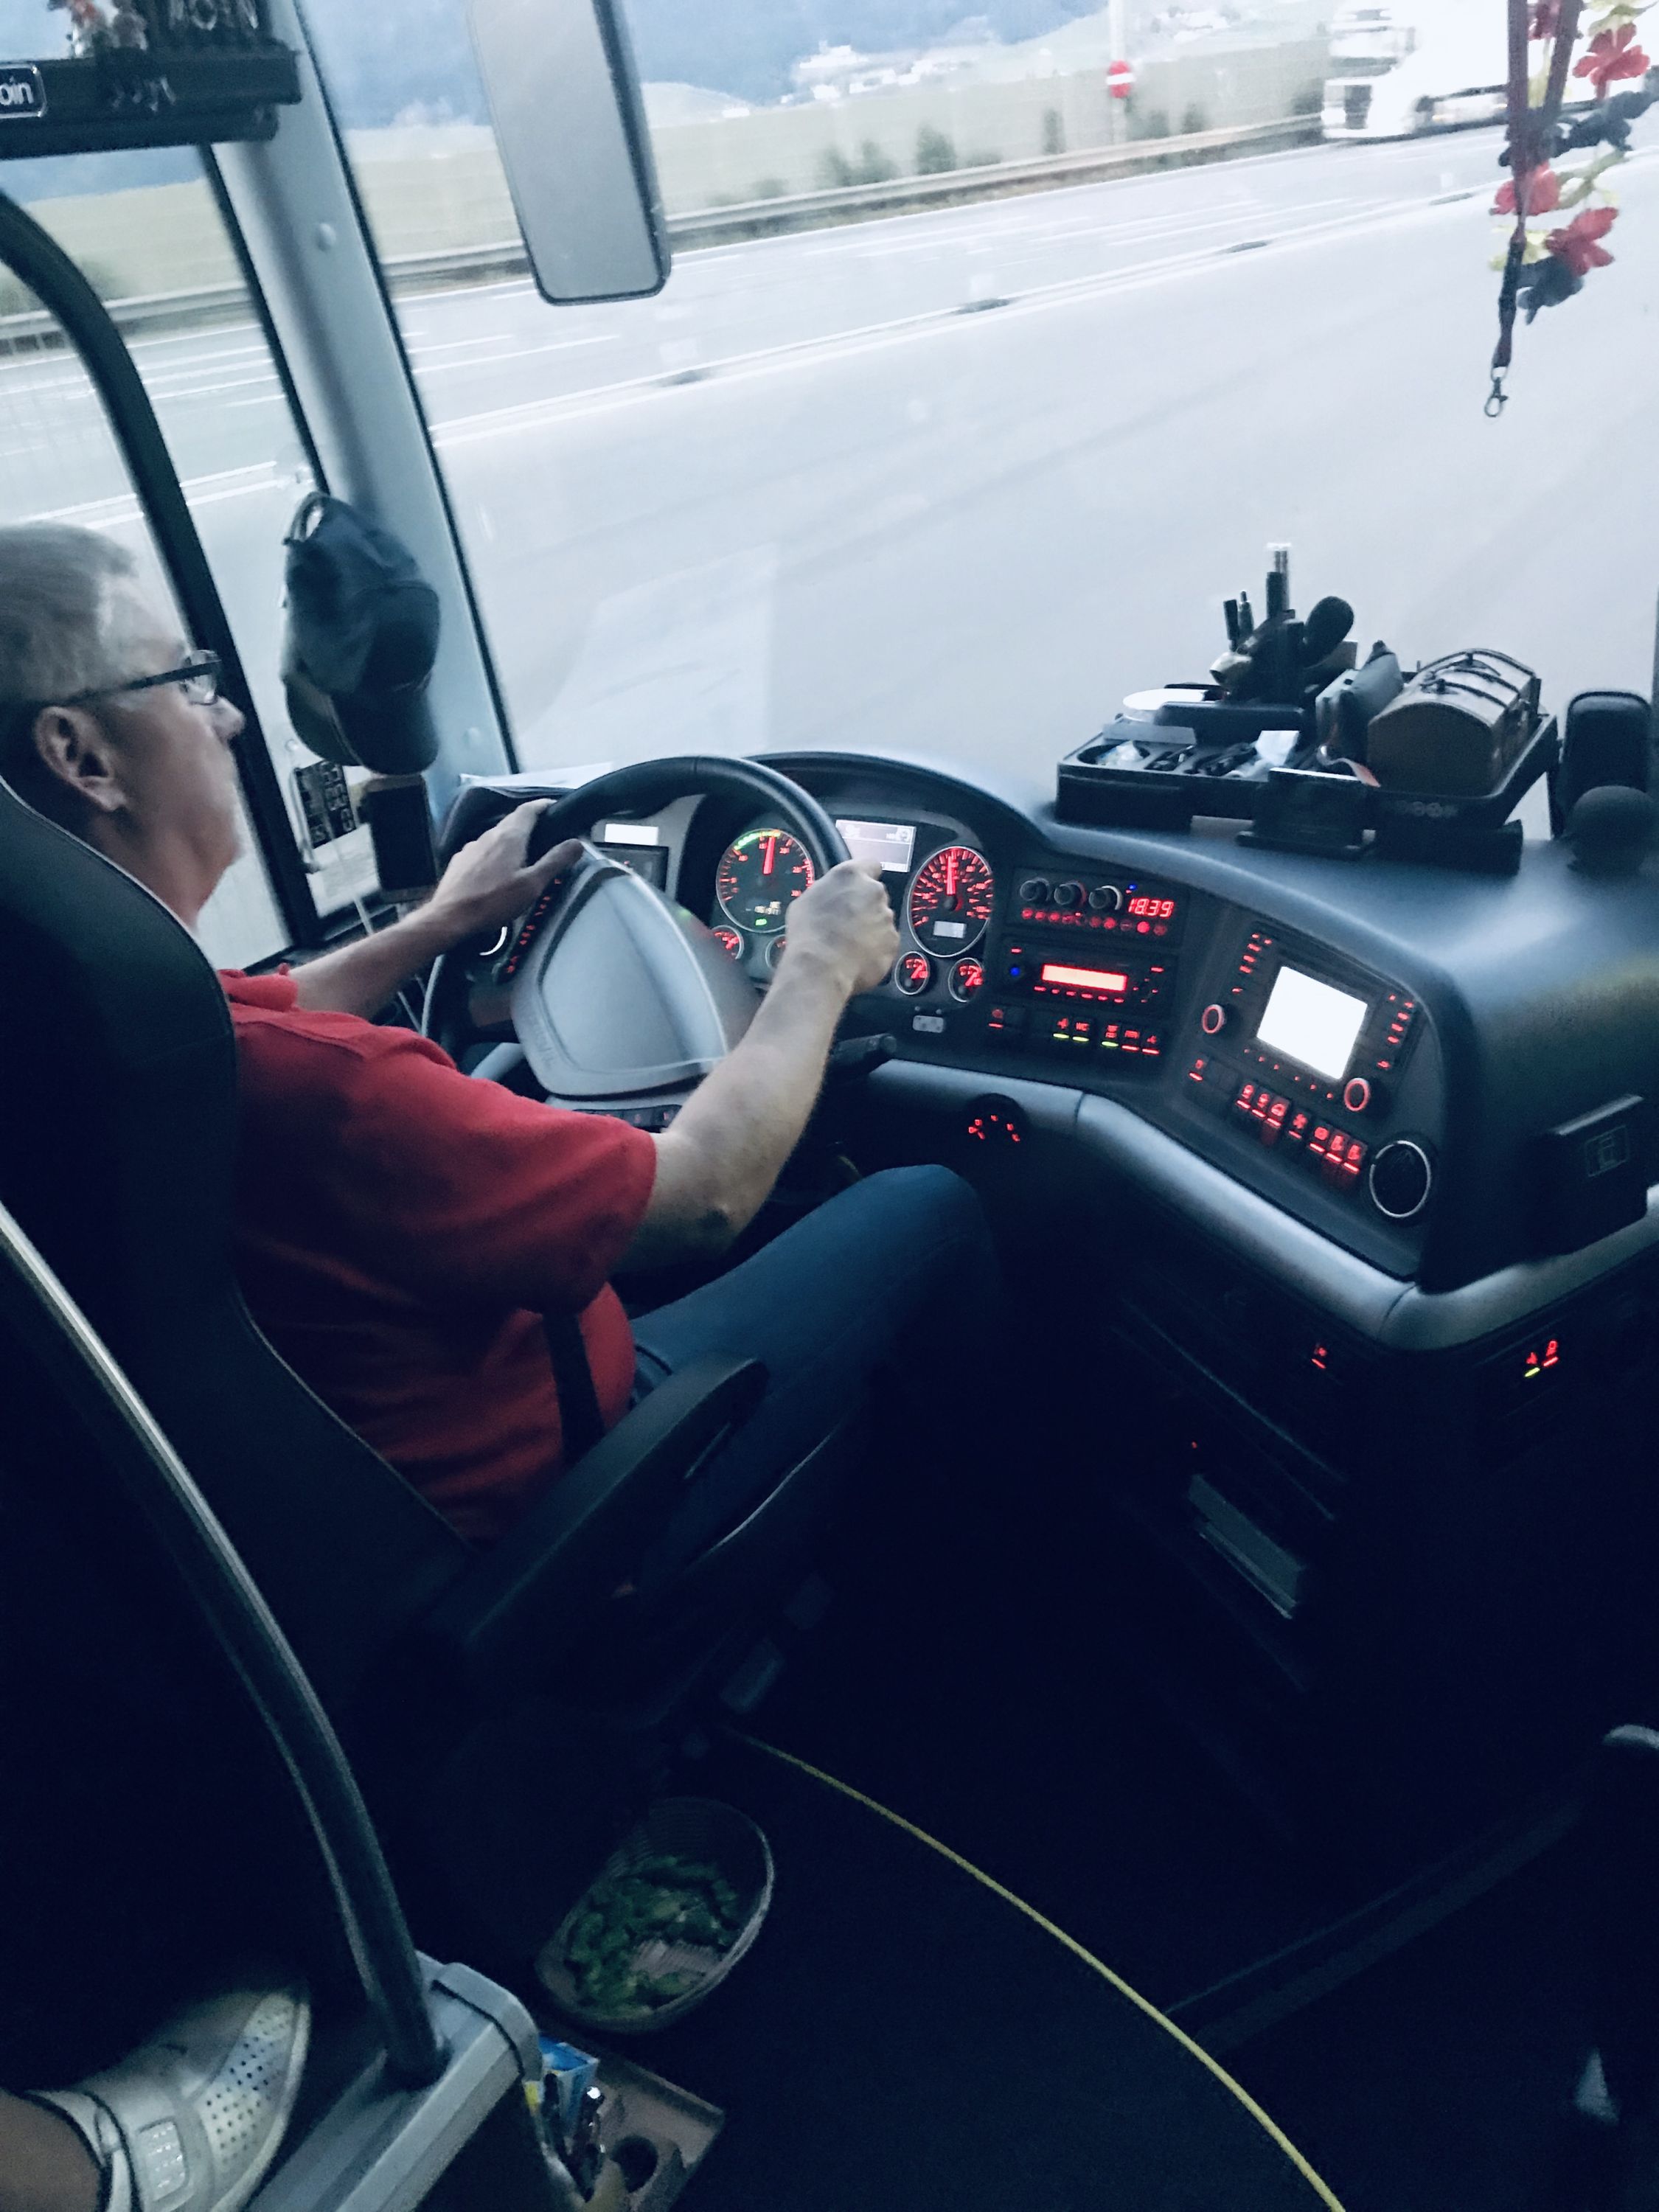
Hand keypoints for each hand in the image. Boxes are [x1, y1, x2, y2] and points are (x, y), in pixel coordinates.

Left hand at [424, 802, 581, 945]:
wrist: (450, 917)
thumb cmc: (494, 901)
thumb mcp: (532, 884)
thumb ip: (555, 862)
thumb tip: (577, 842)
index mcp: (510, 837)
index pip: (528, 810)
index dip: (542, 805)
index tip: (553, 805)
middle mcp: (489, 835)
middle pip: (512, 821)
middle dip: (528, 823)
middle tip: (544, 832)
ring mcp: (471, 847)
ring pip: (496, 836)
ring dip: (511, 840)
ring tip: (522, 855)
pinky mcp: (460, 861)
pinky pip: (482, 850)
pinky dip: (494, 853)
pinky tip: (496, 870)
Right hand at [780, 860, 898, 996]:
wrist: (821, 967)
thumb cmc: (808, 933)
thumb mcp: (806, 900)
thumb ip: (827, 890)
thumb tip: (831, 895)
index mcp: (851, 875)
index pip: (870, 864)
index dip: (865, 876)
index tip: (858, 887)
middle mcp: (874, 891)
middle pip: (875, 894)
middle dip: (865, 906)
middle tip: (847, 922)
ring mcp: (886, 917)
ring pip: (881, 919)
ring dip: (871, 928)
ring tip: (850, 944)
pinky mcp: (893, 941)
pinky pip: (886, 942)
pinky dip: (876, 949)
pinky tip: (858, 956)